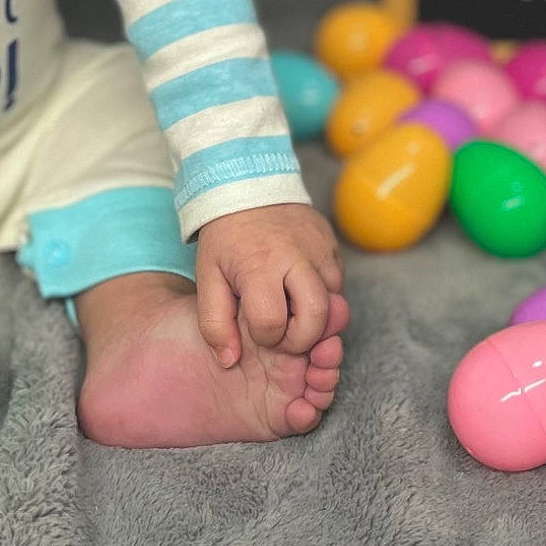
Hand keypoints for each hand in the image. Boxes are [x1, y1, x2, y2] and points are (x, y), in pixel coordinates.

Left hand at [194, 202, 344, 365]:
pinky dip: (323, 293)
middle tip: (284, 331)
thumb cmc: (226, 237)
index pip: (273, 324)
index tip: (257, 327)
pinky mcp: (332, 243)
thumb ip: (214, 323)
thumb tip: (228, 361)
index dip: (266, 337)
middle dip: (303, 338)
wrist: (248, 184)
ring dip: (315, 314)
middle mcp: (296, 257)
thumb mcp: (208, 277)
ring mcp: (319, 249)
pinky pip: (338, 281)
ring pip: (334, 301)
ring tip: (291, 306)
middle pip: (317, 316)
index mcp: (259, 267)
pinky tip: (299, 287)